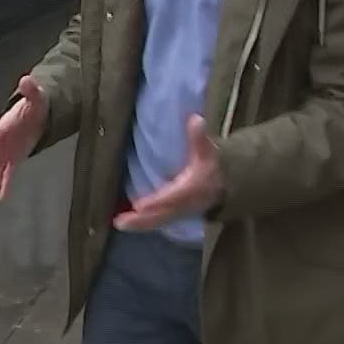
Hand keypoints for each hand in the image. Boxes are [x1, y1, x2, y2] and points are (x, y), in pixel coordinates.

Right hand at [0, 75, 46, 200]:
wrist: (38, 114)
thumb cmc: (34, 105)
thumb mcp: (36, 97)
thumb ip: (31, 90)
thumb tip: (27, 79)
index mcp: (4, 124)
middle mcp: (2, 139)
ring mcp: (7, 150)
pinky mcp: (14, 159)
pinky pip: (7, 172)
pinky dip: (4, 183)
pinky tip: (1, 195)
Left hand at [113, 114, 223, 230]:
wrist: (224, 184)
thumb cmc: (211, 164)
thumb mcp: (207, 150)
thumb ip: (199, 137)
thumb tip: (196, 119)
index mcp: (191, 188)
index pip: (172, 197)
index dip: (157, 202)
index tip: (140, 205)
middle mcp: (185, 204)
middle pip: (162, 214)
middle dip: (142, 219)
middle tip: (120, 222)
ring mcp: (180, 212)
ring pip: (158, 221)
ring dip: (139, 224)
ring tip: (118, 223)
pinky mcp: (175, 214)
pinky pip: (158, 221)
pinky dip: (144, 224)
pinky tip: (128, 224)